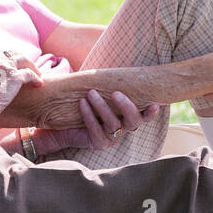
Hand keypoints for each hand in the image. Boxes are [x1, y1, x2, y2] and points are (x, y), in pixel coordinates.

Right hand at [0, 53, 42, 117]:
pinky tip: (39, 84)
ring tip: (37, 74)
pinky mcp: (15, 76)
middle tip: (26, 67)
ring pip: (23, 60)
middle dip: (19, 60)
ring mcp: (5, 67)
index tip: (9, 68)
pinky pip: (30, 74)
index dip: (5, 61)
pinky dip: (36, 78)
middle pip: (11, 54)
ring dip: (31, 66)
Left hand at [35, 91, 159, 152]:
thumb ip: (103, 86)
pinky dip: (89, 115)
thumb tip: (109, 69)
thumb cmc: (78, 105)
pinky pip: (96, 130)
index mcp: (125, 116)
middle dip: (126, 106)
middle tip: (115, 93)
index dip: (150, 112)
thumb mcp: (93, 93)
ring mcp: (110, 138)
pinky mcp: (98, 144)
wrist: (58, 126)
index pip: (142, 115)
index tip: (155, 104)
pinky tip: (81, 104)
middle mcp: (121, 128)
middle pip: (134, 122)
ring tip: (90, 94)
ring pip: (114, 124)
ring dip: (102, 107)